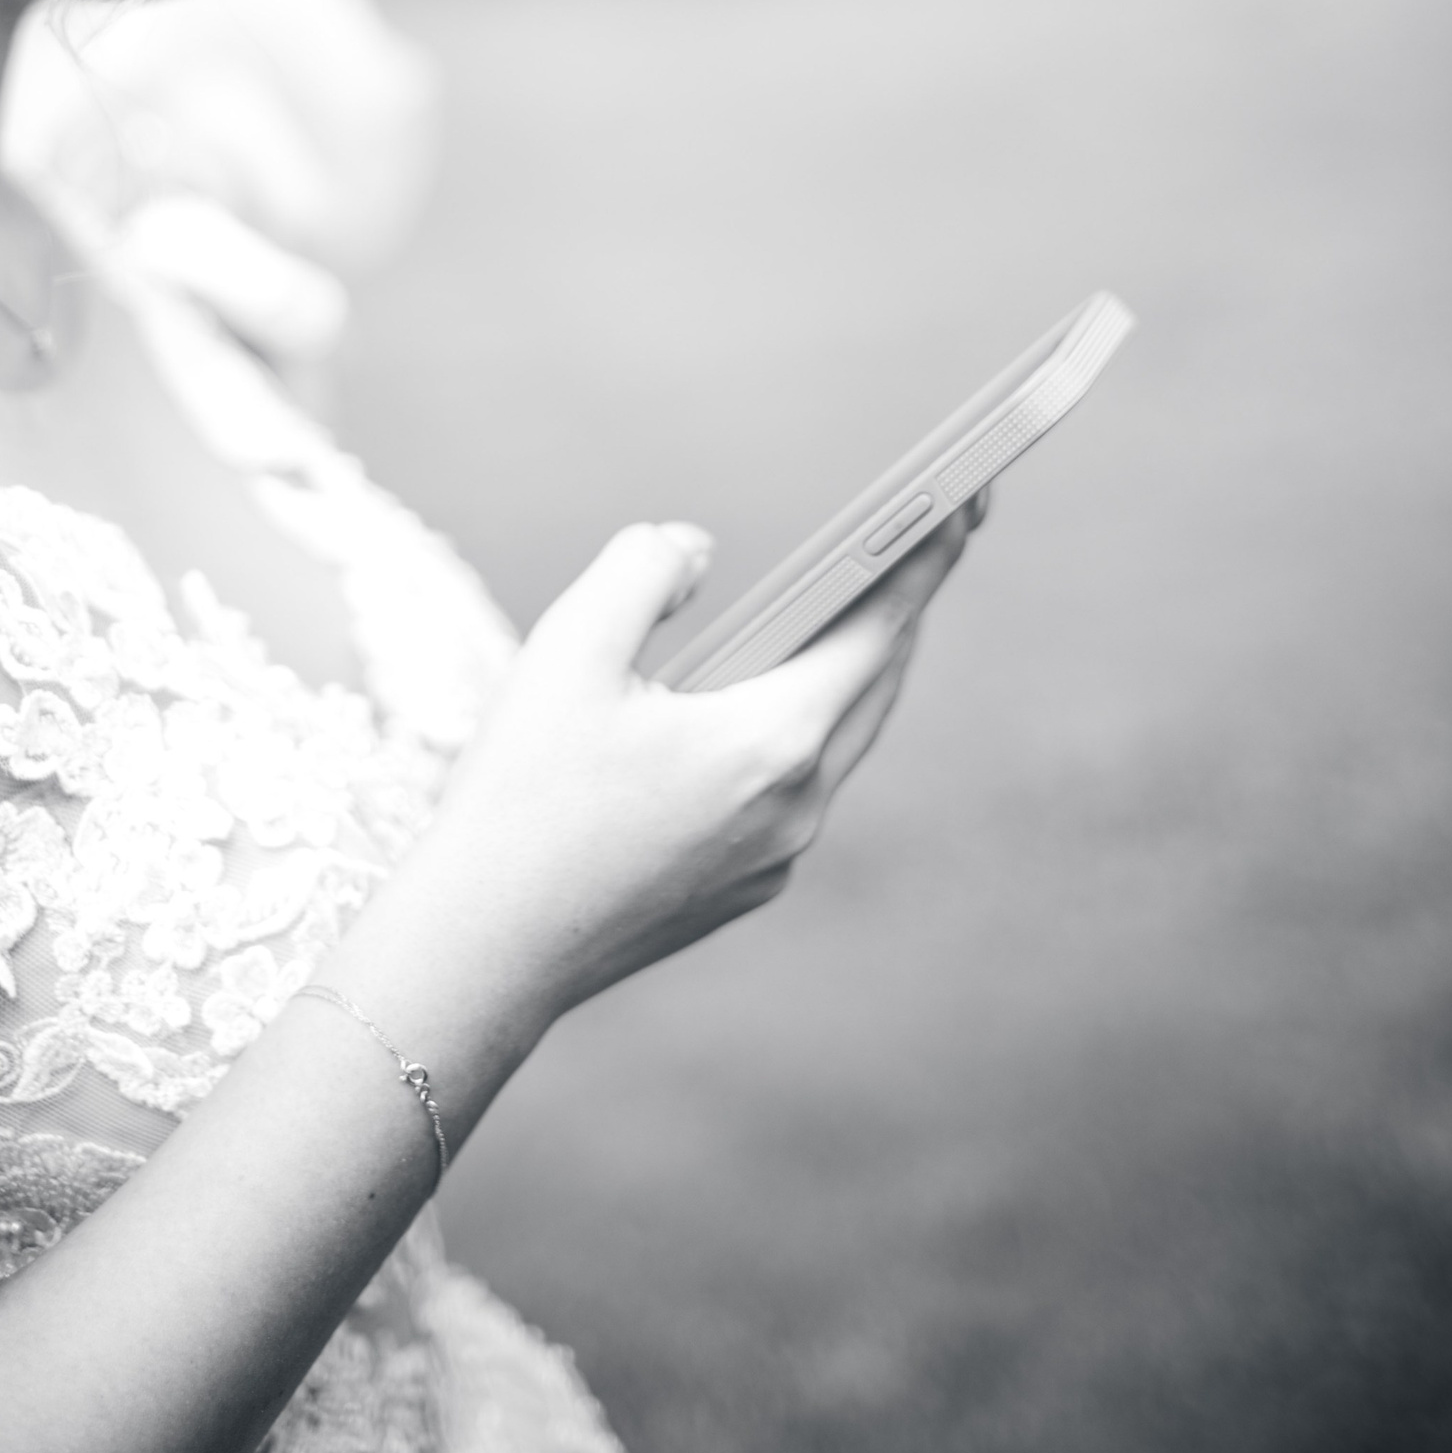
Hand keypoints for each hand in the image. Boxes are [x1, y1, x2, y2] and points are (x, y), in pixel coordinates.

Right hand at [413, 506, 980, 1029]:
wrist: (482, 951)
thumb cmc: (521, 799)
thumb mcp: (568, 650)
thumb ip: (642, 568)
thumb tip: (694, 549)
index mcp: (772, 743)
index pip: (880, 630)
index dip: (928, 557)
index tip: (968, 501)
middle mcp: (795, 808)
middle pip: (875, 685)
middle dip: (901, 606)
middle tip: (928, 533)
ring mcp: (775, 859)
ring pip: (840, 739)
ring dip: (855, 666)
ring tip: (860, 605)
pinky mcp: (743, 888)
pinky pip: (799, 786)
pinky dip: (805, 723)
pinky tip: (773, 697)